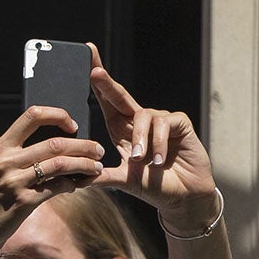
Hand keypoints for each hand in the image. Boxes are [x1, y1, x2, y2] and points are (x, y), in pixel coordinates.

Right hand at [0, 108, 105, 257]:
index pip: (33, 115)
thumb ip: (22, 152)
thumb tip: (62, 143)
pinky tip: (77, 185)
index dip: (58, 115)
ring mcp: (14, 182)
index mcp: (2, 146)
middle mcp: (7, 161)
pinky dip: (72, 185)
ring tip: (96, 168)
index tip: (74, 125)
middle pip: (55, 143)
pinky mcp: (23, 202)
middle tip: (98, 150)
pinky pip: (56, 187)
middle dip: (84, 146)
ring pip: (60, 164)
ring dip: (84, 165)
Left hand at [88, 48, 217, 228]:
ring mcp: (161, 120)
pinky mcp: (179, 122)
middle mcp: (140, 122)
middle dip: (107, 83)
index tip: (87, 61)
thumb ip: (102, 177)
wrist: (182, 197)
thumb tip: (75, 180)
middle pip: (121, 96)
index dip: (98, 85)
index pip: (107, 104)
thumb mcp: (124, 181)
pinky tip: (160, 160)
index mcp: (124, 131)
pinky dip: (159, 143)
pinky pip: (164, 123)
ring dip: (141, 139)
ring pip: (143, 116)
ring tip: (142, 160)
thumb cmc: (154, 186)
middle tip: (94, 72)